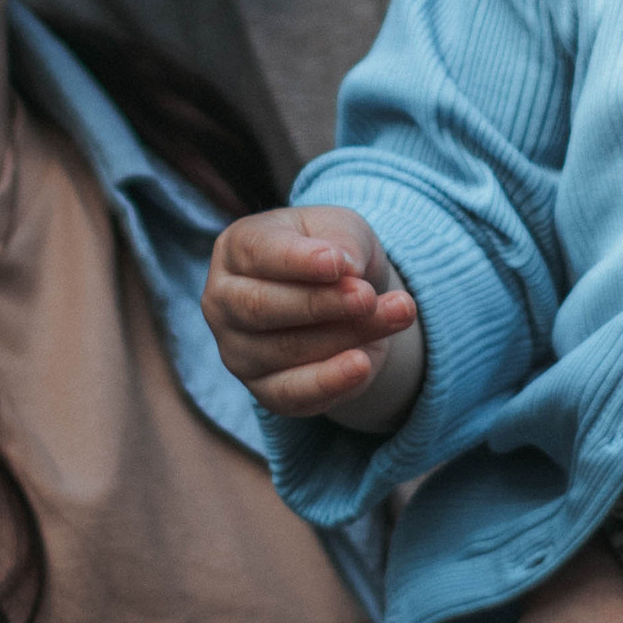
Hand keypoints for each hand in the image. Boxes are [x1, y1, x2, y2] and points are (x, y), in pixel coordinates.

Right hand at [204, 205, 422, 424]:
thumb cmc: (334, 251)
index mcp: (237, 249)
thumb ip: (342, 241)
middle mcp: (224, 302)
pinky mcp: (264, 390)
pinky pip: (293, 393)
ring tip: (399, 314)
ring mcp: (238, 351)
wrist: (348, 297)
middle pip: (261, 307)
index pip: (259, 253)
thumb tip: (346, 268)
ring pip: (286, 350)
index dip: (298, 260)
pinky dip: (330, 381)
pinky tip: (363, 365)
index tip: (338, 263)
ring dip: (347, 335)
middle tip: (368, 297)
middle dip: (320, 303)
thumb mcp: (343, 229)